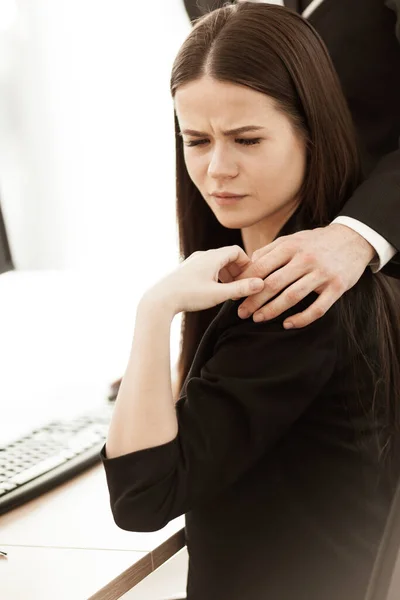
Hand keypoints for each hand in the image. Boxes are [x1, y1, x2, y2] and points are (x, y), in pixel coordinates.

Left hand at [145, 245, 264, 314]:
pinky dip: (216, 277)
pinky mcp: (186, 270)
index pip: (237, 251)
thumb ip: (241, 289)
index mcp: (212, 257)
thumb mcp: (218, 294)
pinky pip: (207, 268)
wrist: (160, 300)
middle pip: (227, 257)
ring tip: (231, 291)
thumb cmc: (189, 296)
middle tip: (244, 287)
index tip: (252, 277)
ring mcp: (193, 262)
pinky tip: (216, 292)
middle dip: (238, 271)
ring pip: (217, 263)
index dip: (247, 263)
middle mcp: (202, 255)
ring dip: (227, 275)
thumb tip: (261, 283)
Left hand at [223, 224, 374, 328]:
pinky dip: (301, 318)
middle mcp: (305, 259)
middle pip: (273, 283)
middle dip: (254, 300)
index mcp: (291, 247)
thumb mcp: (293, 238)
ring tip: (258, 319)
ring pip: (292, 296)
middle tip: (241, 312)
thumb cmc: (317, 241)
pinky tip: (287, 324)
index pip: (262, 266)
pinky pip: (317, 308)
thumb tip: (249, 265)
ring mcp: (322, 273)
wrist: (353, 239)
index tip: (235, 294)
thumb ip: (271, 250)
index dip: (246, 282)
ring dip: (272, 310)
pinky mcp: (337, 287)